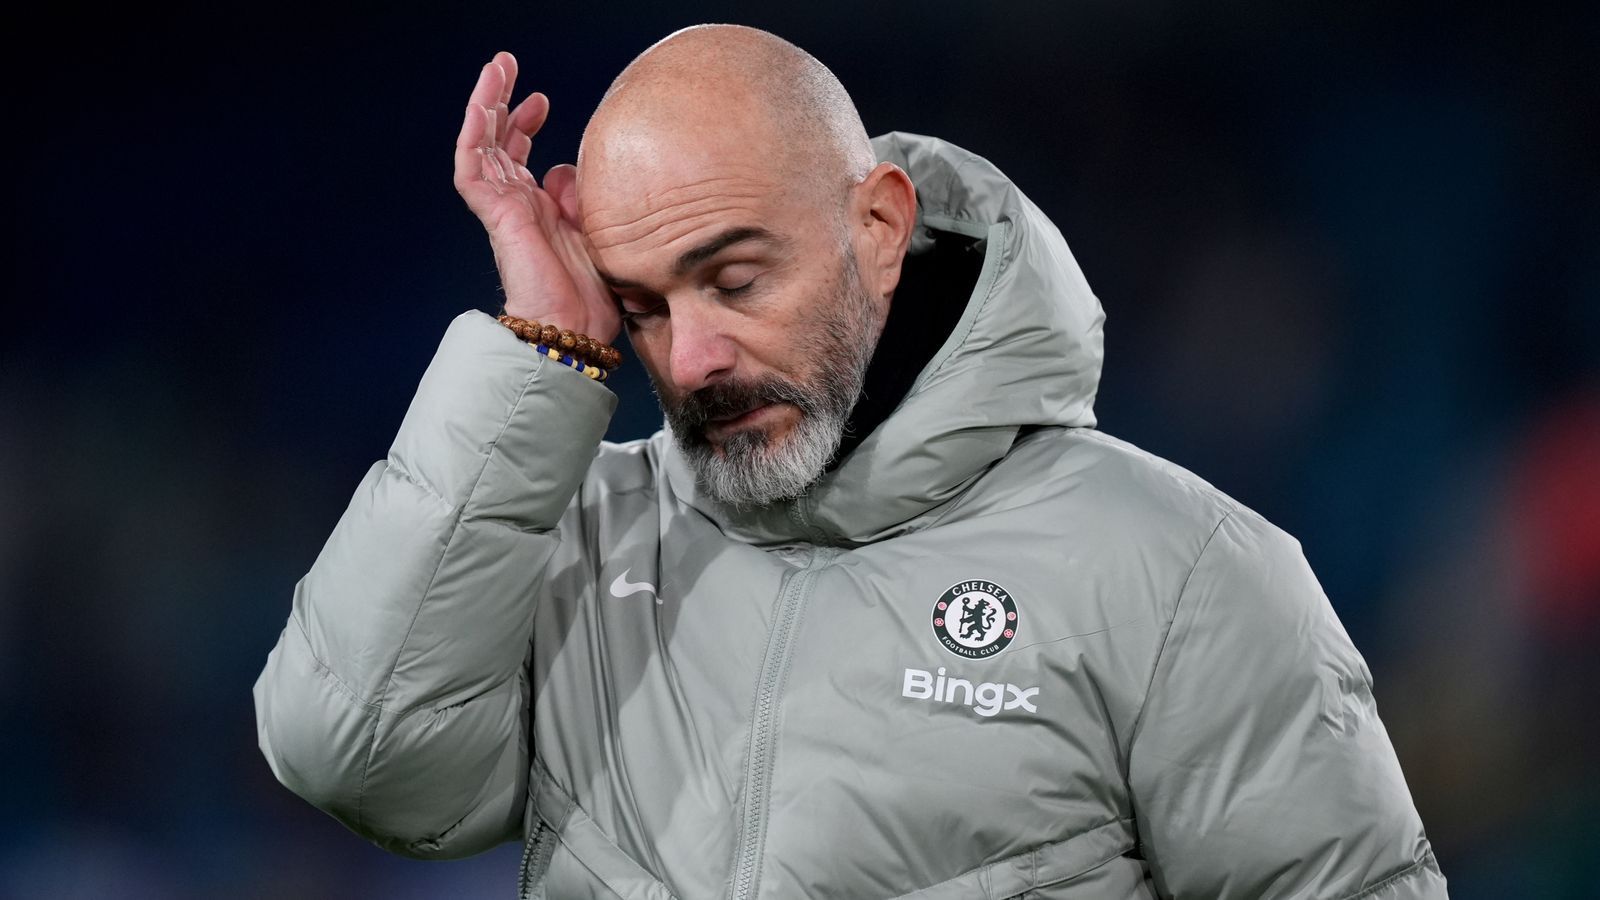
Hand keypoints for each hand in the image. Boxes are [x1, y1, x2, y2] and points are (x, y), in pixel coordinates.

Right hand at [454, 52, 619, 342]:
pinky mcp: (494, 213)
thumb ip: (580, 198)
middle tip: (507, 65)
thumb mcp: (597, 231)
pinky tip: (484, 102)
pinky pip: (473, 166)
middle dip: (503, 102)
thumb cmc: (591, 295)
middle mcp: (517, 206)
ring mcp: (503, 208)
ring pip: (483, 145)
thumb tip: (564, 170)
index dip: (527, 126)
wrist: (573, 326)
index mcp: (539, 212)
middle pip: (499, 143)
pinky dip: (475, 132)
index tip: (541, 99)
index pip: (522, 159)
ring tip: (496, 66)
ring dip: (488, 103)